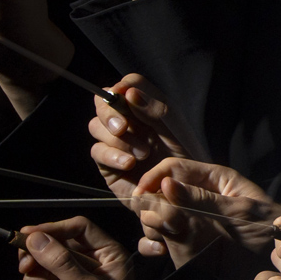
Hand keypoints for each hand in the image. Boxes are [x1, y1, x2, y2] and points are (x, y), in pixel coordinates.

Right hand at [12, 217, 139, 279]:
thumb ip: (60, 261)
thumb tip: (34, 237)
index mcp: (106, 254)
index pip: (77, 227)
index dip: (53, 228)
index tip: (28, 234)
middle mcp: (88, 264)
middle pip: (52, 244)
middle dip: (36, 256)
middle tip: (25, 266)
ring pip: (38, 267)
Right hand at [84, 73, 194, 191]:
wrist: (183, 193)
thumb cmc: (185, 160)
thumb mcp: (174, 132)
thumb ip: (154, 111)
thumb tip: (128, 92)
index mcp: (146, 107)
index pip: (127, 85)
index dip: (122, 87)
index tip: (123, 94)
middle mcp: (128, 121)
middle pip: (103, 103)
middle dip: (110, 113)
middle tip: (124, 128)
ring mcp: (116, 141)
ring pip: (96, 126)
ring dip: (117, 139)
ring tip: (142, 154)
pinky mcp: (108, 163)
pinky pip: (97, 151)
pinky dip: (112, 155)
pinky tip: (129, 163)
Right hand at [128, 155, 280, 279]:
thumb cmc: (270, 229)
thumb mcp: (239, 212)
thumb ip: (200, 200)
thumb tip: (164, 185)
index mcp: (213, 179)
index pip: (172, 168)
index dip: (153, 179)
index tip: (140, 197)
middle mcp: (198, 196)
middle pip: (158, 192)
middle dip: (152, 206)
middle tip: (162, 224)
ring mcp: (191, 218)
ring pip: (154, 215)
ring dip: (152, 225)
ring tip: (164, 238)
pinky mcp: (187, 240)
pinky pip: (158, 237)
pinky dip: (153, 243)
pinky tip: (160, 250)